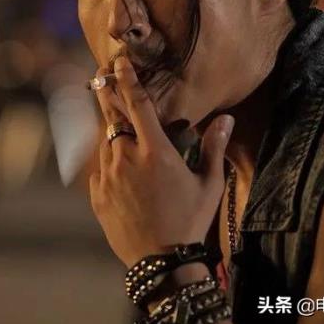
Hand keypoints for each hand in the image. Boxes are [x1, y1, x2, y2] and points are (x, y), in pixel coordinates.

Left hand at [90, 56, 234, 267]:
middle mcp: (126, 157)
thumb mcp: (209, 184)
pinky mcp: (96, 195)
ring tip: (123, 137)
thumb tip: (226, 118)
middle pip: (112, 116)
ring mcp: (108, 176)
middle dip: (106, 92)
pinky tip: (121, 175)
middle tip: (100, 76)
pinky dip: (109, 165)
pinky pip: (100, 170)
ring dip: (113, 135)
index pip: (138, 104)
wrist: (161, 262)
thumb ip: (213, 147)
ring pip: (106, 144)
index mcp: (155, 150)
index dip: (127, 78)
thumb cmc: (190, 221)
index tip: (119, 61)